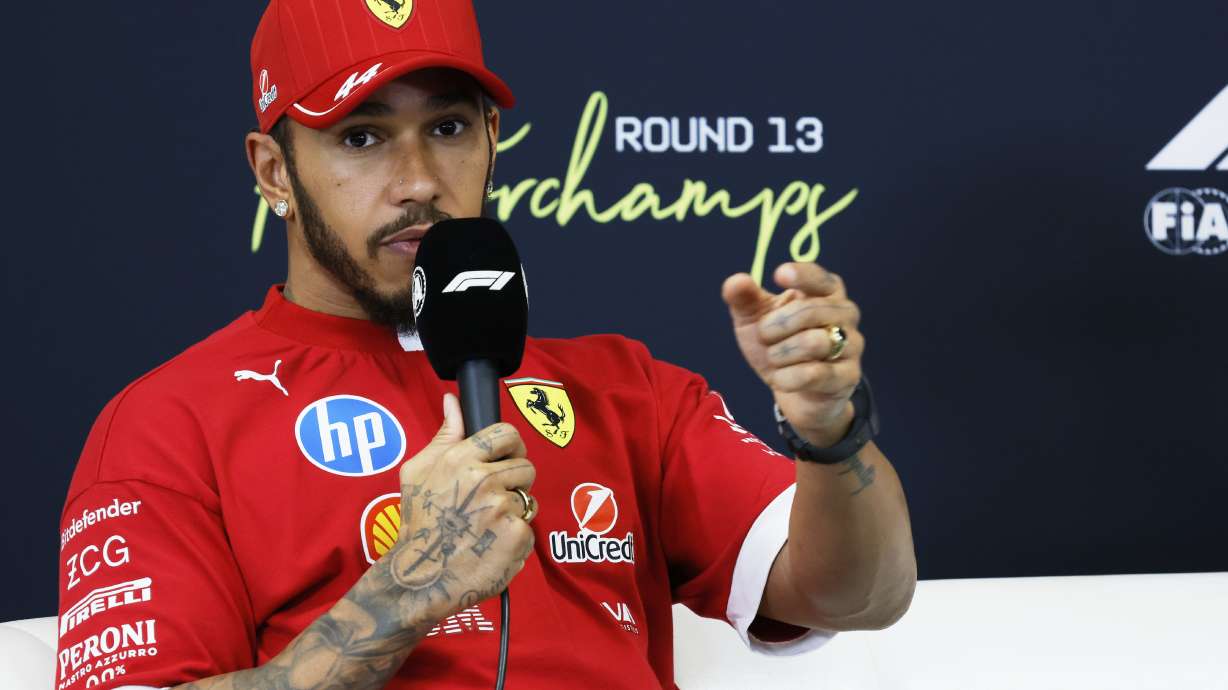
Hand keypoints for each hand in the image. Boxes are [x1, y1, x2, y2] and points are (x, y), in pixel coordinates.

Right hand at [383, 393, 536, 624]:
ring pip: (527, 498)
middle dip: (514, 481)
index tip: (505, 458)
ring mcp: (502, 508)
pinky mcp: (516, 536)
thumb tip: (452, 400)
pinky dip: (514, 538)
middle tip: (493, 500)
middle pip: (524, 466)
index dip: (510, 445)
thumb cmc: (418, 523)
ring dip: (513, 511)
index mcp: (459, 459)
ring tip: (486, 526)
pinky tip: (492, 546)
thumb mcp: (417, 472)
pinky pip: (528, 528)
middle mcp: (483, 480)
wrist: (419, 577)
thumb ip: (444, 434)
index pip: (506, 433)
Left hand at [722, 263, 863, 447]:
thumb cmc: (778, 345)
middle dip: (777, 324)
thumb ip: (743, 299)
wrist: (793, 392)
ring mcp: (852, 344)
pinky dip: (788, 377)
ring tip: (774, 358)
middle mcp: (845, 314)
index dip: (801, 275)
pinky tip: (780, 378)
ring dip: (782, 353)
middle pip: (811, 310)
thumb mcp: (754, 320)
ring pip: (814, 343)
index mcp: (825, 292)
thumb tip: (736, 281)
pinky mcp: (849, 375)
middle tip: (764, 335)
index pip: (820, 278)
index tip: (779, 275)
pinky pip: (816, 374)